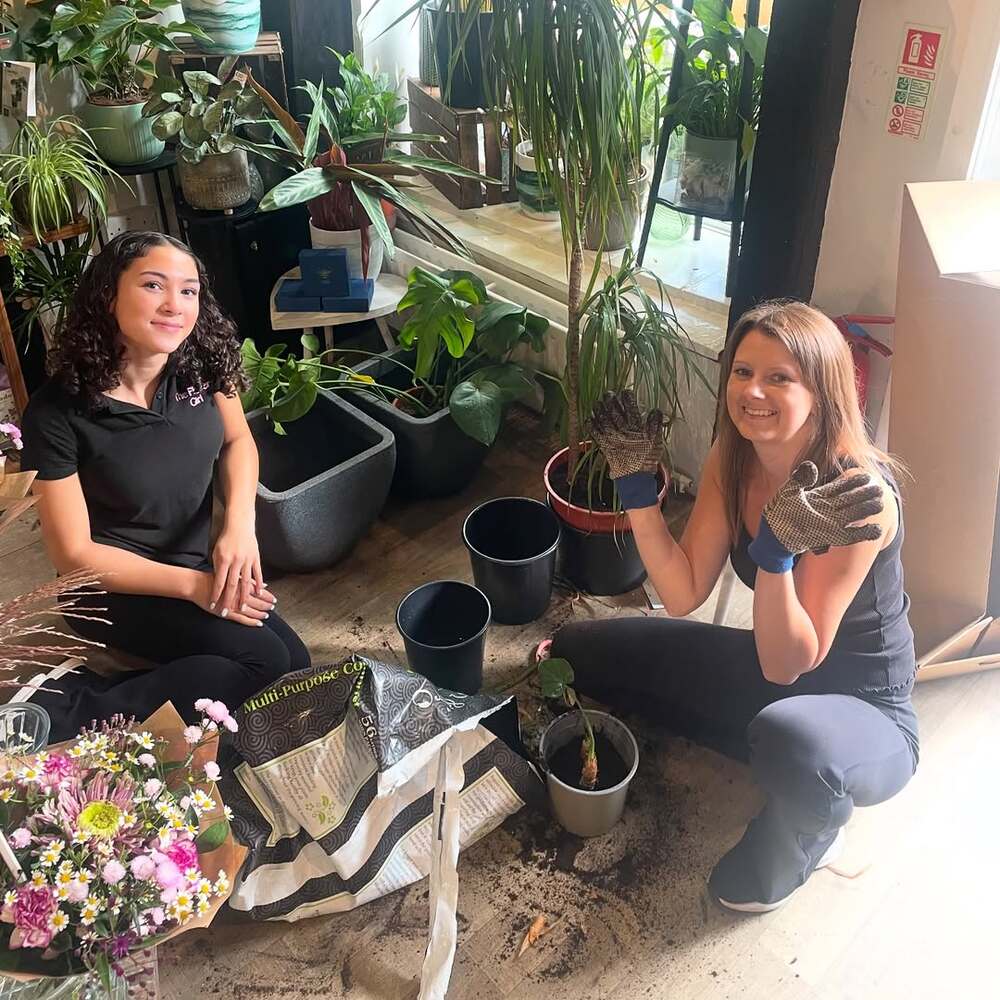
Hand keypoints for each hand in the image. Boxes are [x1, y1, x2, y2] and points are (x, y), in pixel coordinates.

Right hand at [189, 571, 276, 627]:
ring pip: (252, 611)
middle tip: (273, 606)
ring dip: (261, 613)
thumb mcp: (231, 575)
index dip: (267, 596)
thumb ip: (246, 580)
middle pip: (257, 601)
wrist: (197, 585)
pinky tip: (259, 623)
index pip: (258, 591)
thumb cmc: (212, 578)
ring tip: (268, 615)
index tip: (274, 598)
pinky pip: (242, 619)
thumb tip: (261, 583)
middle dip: (266, 604)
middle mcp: (239, 595)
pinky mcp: (227, 613)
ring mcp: (233, 605)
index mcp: (240, 585)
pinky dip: (252, 621)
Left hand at [589, 391, 663, 479]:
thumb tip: (656, 411)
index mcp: (636, 427)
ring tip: (597, 403)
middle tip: (609, 393)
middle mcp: (622, 430)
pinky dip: (591, 425)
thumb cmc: (647, 457)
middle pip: (614, 410)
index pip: (630, 406)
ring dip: (599, 409)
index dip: (627, 397)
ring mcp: (612, 437)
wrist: (636, 476)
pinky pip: (595, 433)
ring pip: (603, 418)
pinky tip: (589, 418)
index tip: (625, 392)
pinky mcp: (604, 445)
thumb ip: (656, 424)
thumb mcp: (657, 440)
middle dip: (610, 399)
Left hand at [749, 462, 883, 573]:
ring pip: (852, 514)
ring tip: (881, 504)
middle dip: (864, 494)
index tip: (866, 475)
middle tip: (880, 489)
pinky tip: (876, 529)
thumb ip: (800, 480)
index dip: (853, 481)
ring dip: (866, 510)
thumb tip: (811, 466)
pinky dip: (863, 533)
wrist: (773, 537)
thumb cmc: (778, 513)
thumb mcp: (787, 493)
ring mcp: (829, 523)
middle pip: (850, 499)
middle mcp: (827, 508)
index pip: (840, 486)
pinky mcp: (829, 537)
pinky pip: (850, 535)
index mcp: (819, 496)